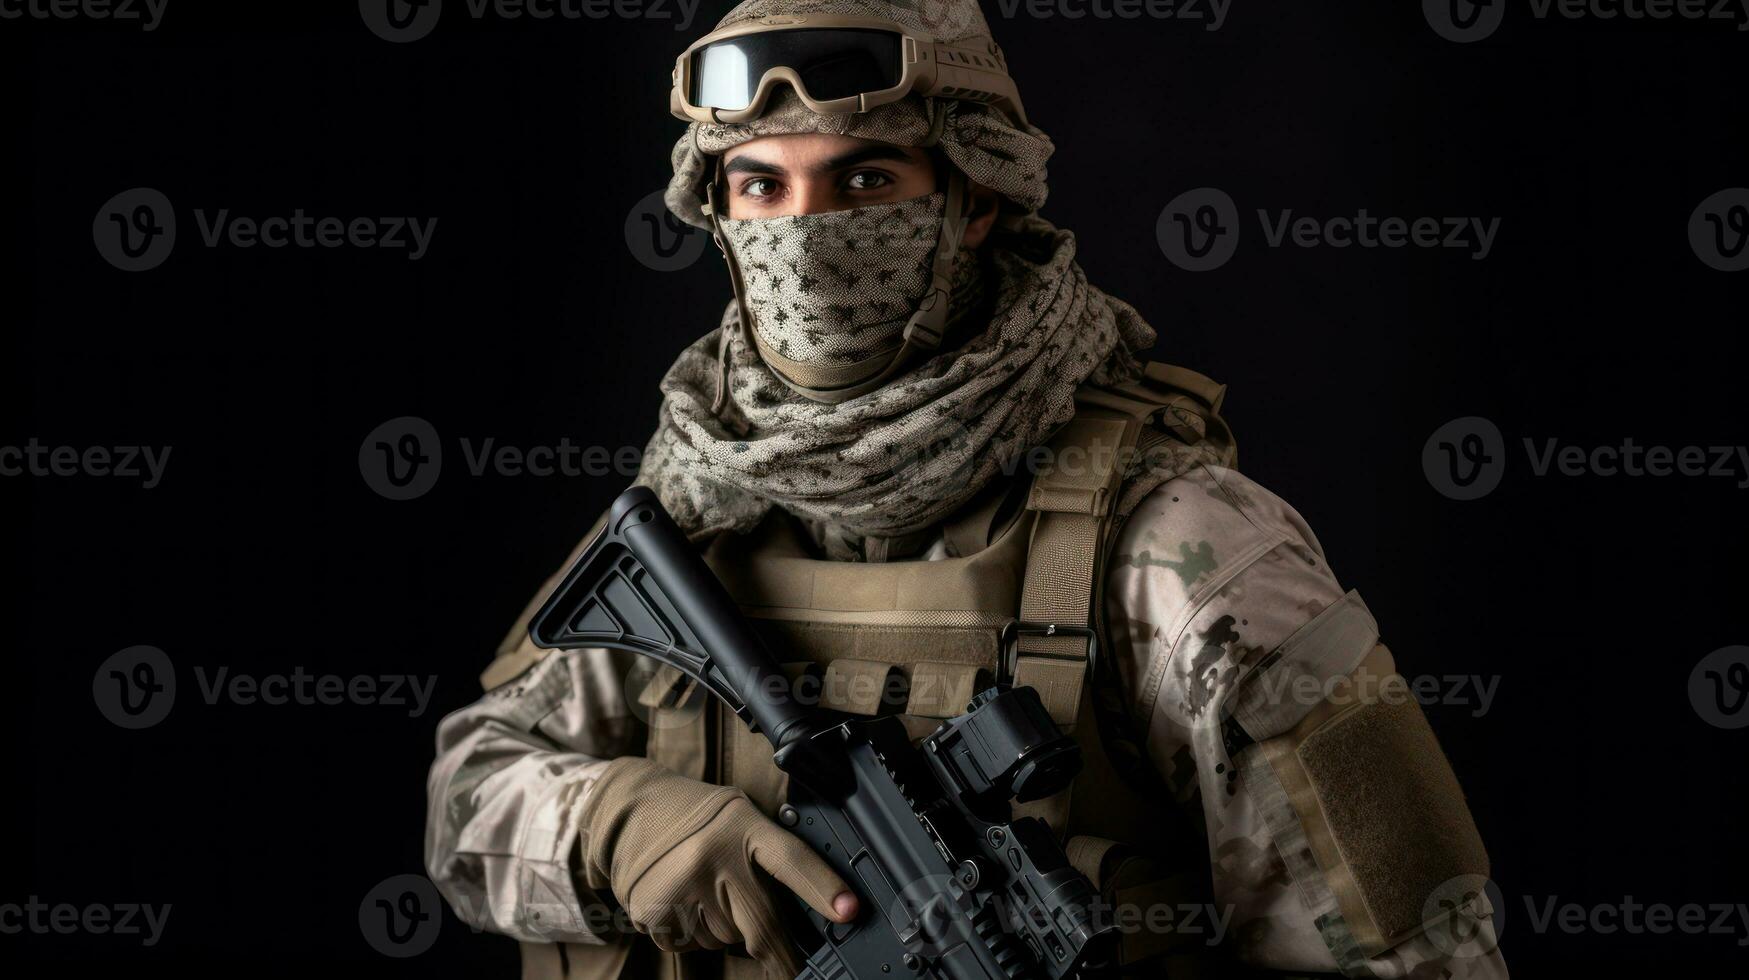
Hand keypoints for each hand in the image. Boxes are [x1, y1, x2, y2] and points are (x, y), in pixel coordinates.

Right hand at [582, 757, 859, 976]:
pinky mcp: (655, 913)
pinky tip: (686, 904)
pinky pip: (695, 947)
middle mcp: (712, 855)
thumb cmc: (697, 816)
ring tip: (708, 894)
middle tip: (792, 966)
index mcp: (742, 825)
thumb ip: (768, 852)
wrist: (629, 810)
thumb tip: (809, 906)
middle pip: (763, 923)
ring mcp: (681, 886)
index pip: (791, 860)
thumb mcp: (739, 815)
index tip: (849, 911)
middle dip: (783, 953)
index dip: (822, 887)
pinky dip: (698, 936)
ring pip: (728, 940)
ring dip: (729, 931)